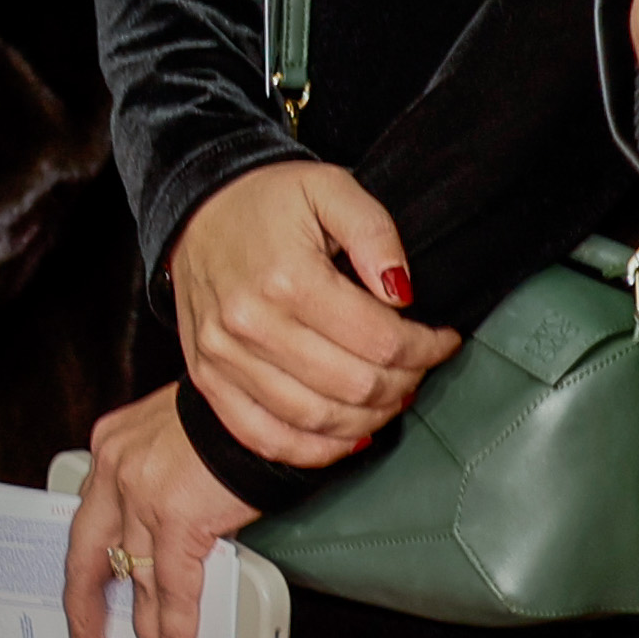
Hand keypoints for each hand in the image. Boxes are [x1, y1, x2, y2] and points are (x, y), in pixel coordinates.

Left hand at [59, 388, 261, 637]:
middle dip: (88, 620)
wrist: (268, 391)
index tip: (86, 603)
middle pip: (86, 561)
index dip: (86, 571)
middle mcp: (114, 468)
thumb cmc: (238, 413)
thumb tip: (177, 540)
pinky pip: (172, 593)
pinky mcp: (175, 517)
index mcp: (112, 447)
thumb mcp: (180, 439)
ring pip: (135, 587)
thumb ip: (165, 481)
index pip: (87, 523)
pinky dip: (176, 637)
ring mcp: (139, 494)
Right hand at [166, 159, 457, 460]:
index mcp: (287, 277)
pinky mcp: (207, 378)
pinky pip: (266, 437)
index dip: (427, 348)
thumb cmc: (269, 200)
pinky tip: (346, 435)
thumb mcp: (330, 187)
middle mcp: (250, 323)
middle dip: (405, 383)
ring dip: (370, 418)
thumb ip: (374, 232)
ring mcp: (224, 356)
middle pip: (356, 386)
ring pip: (318, 419)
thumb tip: (402, 292)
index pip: (382, 341)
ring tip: (389, 396)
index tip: (443, 339)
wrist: (196, 208)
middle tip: (418, 367)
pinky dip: (314, 450)